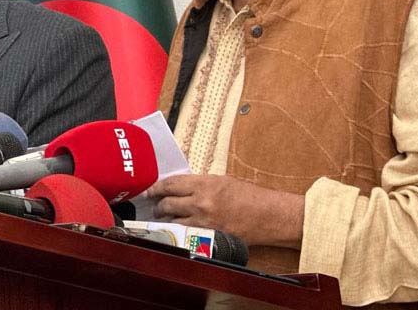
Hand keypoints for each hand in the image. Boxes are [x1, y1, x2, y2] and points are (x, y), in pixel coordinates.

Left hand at [146, 173, 304, 247]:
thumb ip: (198, 184)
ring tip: (163, 215)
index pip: (170, 184)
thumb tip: (177, 188)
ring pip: (173, 221)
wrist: (268, 216)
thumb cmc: (248, 196)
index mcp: (204, 184)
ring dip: (165, 218)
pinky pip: (185, 233)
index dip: (156, 187)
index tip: (149, 189)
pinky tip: (175, 228)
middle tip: (154, 203)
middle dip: (158, 204)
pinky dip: (177, 230)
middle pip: (167, 203)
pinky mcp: (208, 237)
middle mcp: (201, 203)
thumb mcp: (221, 181)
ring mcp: (204, 222)